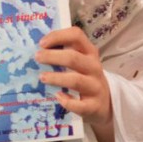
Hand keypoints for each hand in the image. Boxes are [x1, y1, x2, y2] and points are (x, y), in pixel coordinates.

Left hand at [37, 27, 114, 141]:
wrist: (105, 102)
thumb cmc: (85, 77)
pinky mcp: (94, 105)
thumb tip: (38, 50)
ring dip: (56, 78)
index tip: (42, 43)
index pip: (76, 36)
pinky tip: (58, 97)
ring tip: (42, 77)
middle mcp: (94, 67)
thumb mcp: (80, 62)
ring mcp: (95, 86)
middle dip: (52, 57)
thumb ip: (64, 53)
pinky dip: (67, 101)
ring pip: (75, 80)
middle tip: (37, 58)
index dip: (58, 36)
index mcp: (89, 52)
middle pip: (73, 58)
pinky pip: (80, 105)